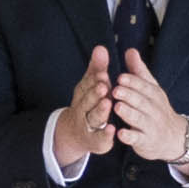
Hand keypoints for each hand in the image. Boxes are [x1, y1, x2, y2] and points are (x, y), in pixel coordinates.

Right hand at [51, 48, 117, 171]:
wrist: (75, 132)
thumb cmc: (88, 103)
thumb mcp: (90, 85)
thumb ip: (96, 68)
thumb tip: (101, 47)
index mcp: (83, 93)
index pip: (87, 84)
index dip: (94, 79)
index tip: (103, 72)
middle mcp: (82, 108)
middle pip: (87, 100)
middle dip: (95, 93)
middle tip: (104, 86)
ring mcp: (88, 124)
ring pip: (93, 117)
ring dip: (100, 111)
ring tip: (108, 104)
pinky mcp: (95, 140)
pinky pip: (99, 137)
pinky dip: (105, 134)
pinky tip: (112, 129)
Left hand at [109, 51, 188, 168]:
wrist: (174, 137)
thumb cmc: (156, 108)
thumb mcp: (151, 89)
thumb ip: (138, 71)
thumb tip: (130, 50)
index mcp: (154, 94)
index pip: (144, 86)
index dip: (133, 82)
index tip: (120, 77)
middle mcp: (154, 109)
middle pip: (141, 101)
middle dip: (129, 95)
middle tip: (115, 90)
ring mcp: (151, 126)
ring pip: (139, 119)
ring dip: (128, 113)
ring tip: (117, 107)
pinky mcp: (146, 141)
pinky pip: (138, 139)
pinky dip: (130, 136)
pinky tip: (120, 134)